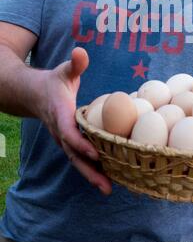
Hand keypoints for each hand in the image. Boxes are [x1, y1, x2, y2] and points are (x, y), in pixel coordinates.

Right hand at [38, 47, 111, 194]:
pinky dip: (92, 168)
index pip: (69, 133)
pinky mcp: (69, 142)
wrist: (33, 94)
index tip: (96, 154)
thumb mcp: (63, 71)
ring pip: (77, 161)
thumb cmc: (53, 81)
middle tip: (106, 186)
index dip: (81, 144)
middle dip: (90, 171)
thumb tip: (80, 52)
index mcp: (60, 115)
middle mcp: (61, 131)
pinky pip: (80, 158)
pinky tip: (108, 177)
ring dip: (92, 175)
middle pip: (74, 155)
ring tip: (109, 189)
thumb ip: (74, 64)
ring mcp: (64, 139)